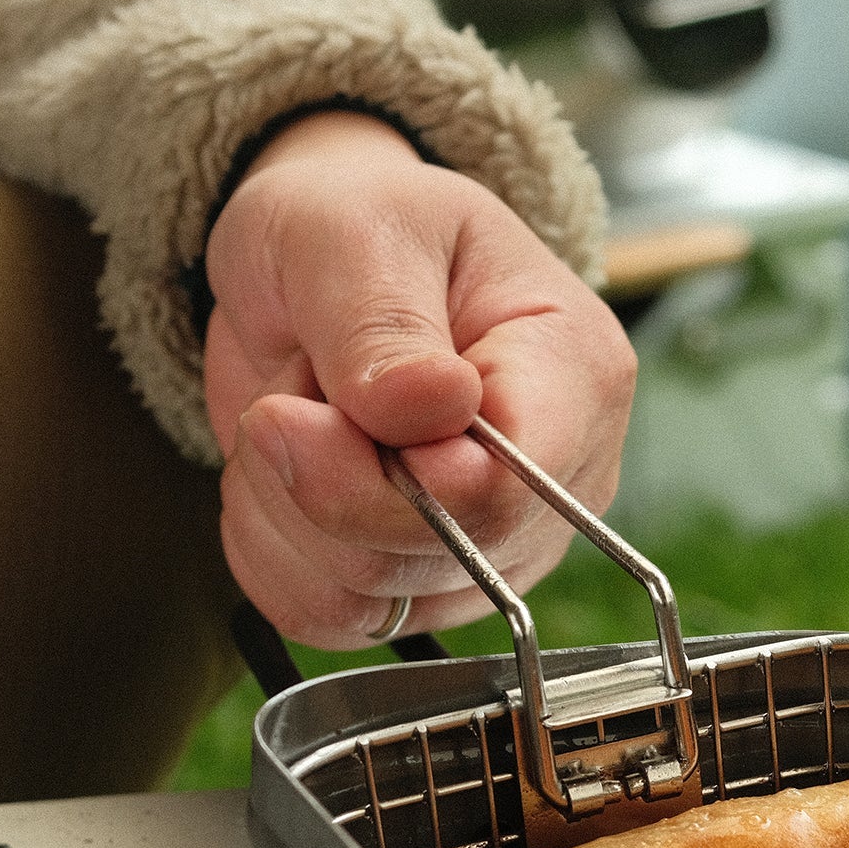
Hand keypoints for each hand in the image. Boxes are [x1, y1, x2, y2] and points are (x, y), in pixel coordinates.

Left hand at [203, 111, 633, 645]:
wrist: (324, 264)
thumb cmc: (357, 226)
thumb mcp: (353, 228)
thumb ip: (382, 322)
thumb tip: (428, 409)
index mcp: (576, 376)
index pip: (504, 494)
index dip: (387, 481)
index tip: (295, 410)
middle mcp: (559, 484)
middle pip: (432, 558)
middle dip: (317, 481)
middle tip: (289, 391)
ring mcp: (501, 549)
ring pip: (371, 600)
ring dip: (285, 512)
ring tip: (294, 418)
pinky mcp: (431, 589)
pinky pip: (333, 621)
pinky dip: (272, 554)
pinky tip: (279, 480)